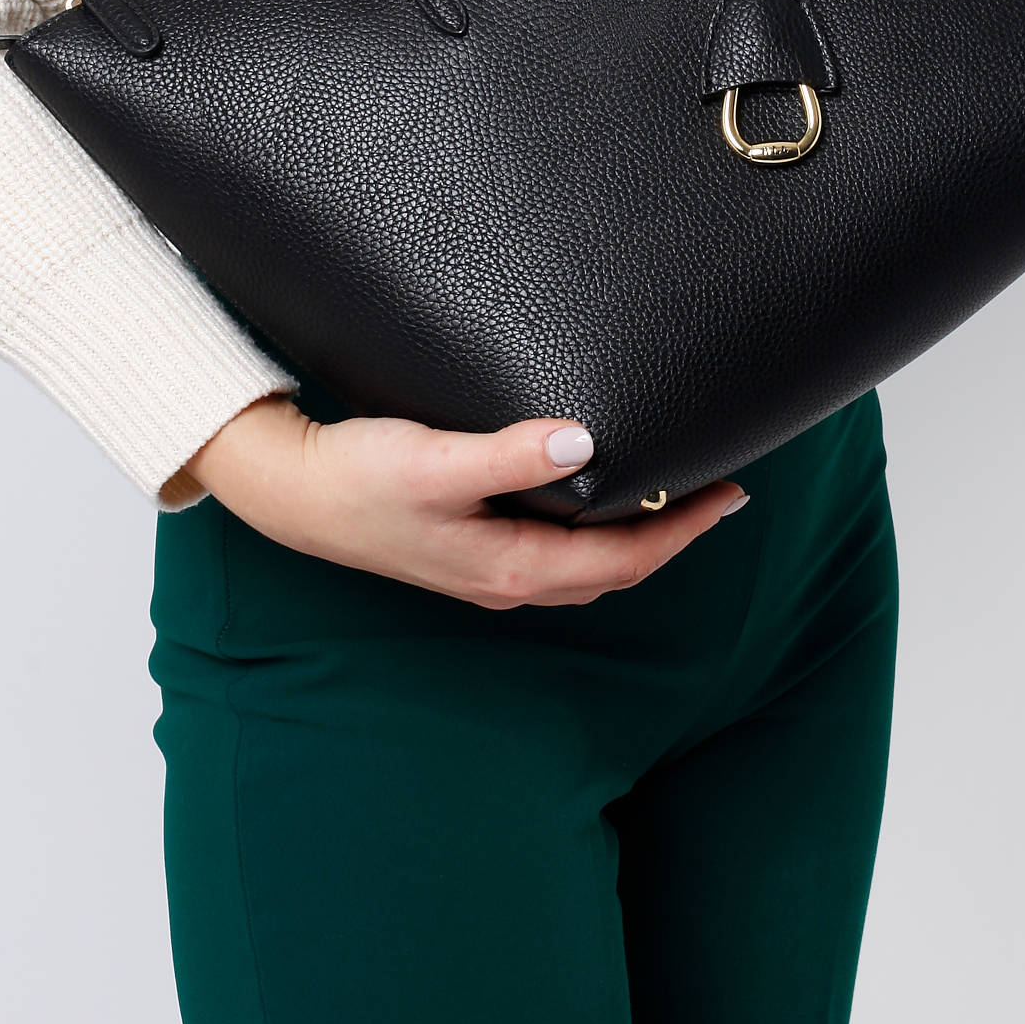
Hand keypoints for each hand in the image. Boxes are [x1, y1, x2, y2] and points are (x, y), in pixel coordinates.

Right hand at [182, 394, 747, 607]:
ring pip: (588, 567)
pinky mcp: (472, 551)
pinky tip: (597, 499)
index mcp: (512, 566)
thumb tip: (588, 443)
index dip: (683, 530)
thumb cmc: (359, 476)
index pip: (624, 559)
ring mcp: (489, 571)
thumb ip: (511, 455)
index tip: (730, 495)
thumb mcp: (435, 461)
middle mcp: (508, 580)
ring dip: (637, 538)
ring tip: (674, 494)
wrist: (293, 492)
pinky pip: (558, 554)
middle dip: (673, 536)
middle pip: (615, 570)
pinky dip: (596, 534)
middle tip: (721, 493)